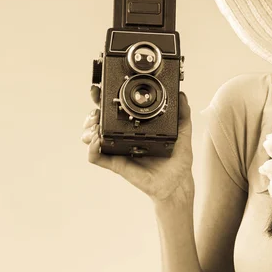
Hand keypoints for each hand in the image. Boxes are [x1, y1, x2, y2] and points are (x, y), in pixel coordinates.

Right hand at [81, 86, 194, 205]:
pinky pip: (96, 157)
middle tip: (97, 109)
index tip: (101, 90)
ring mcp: (118, 150)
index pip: (116, 110)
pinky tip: (98, 140)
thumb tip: (181, 95)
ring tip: (97, 125)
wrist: (177, 181)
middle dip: (92, 112)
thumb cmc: (177, 159)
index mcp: (135, 127)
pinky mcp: (117, 164)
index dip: (105, 99)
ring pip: (92, 137)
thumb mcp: (182, 131)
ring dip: (89, 128)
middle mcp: (123, 137)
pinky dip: (92, 148)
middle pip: (98, 121)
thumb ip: (182, 112)